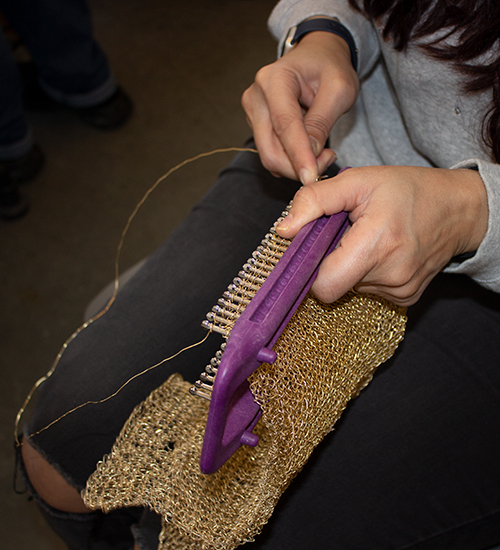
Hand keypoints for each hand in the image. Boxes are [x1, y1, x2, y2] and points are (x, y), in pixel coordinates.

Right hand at [241, 31, 358, 184]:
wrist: (317, 56)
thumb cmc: (330, 67)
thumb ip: (322, 122)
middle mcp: (256, 96)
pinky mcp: (255, 124)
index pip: (284, 126)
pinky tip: (309, 149)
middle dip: (297, 166)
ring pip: (269, 156)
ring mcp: (252, 111)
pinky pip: (271, 153)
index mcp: (275, 79)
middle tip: (327, 162)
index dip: (298, 156)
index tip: (312, 178)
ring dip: (296, 165)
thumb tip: (310, 156)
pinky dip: (290, 160)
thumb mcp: (340, 89)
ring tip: (323, 153)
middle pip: (270, 148)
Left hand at [277, 166, 487, 305]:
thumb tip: (284, 230)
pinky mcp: (407, 298)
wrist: (457, 209)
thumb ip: (315, 201)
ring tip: (370, 239)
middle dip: (331, 263)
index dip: (311, 269)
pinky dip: (367, 273)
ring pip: (351, 288)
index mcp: (377, 244)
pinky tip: (382, 252)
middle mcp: (391, 275)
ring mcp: (401, 291)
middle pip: (335, 286)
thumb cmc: (407, 190)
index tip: (316, 248)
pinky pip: (369, 291)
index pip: (324, 286)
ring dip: (351, 266)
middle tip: (347, 236)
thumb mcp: (358, 180)